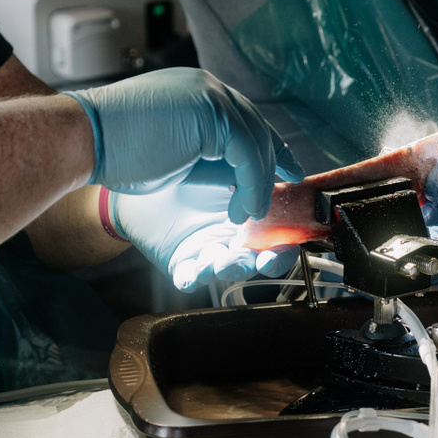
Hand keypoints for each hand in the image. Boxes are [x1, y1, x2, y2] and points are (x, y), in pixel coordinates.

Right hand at [67, 68, 300, 222]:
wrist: (84, 138)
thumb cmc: (115, 149)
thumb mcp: (169, 149)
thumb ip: (204, 153)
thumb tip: (237, 175)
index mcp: (193, 91)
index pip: (239, 115)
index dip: (262, 142)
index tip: (281, 166)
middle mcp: (206, 86)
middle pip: (254, 122)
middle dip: (274, 156)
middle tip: (291, 181)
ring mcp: (209, 94)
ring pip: (254, 140)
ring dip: (258, 181)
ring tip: (250, 213)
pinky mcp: (211, 112)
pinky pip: (247, 153)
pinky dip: (251, 184)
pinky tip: (243, 208)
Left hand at [111, 163, 296, 290]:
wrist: (143, 166)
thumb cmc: (188, 162)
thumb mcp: (230, 159)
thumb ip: (258, 167)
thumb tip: (294, 170)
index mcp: (252, 216)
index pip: (281, 238)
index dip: (288, 244)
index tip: (287, 241)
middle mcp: (234, 237)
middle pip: (262, 260)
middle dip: (268, 263)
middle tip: (264, 260)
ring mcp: (208, 251)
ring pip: (228, 269)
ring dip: (230, 268)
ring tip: (221, 261)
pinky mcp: (181, 261)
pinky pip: (190, 278)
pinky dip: (194, 277)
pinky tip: (193, 270)